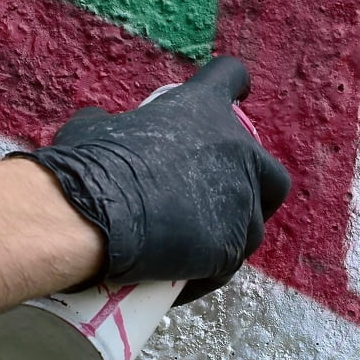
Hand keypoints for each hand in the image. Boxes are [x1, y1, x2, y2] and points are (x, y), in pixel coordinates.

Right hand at [11, 56, 289, 304]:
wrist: (90, 220)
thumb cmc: (88, 167)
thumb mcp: (90, 129)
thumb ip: (106, 122)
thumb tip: (99, 123)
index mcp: (202, 109)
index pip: (230, 78)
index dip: (229, 89)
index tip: (226, 100)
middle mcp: (236, 153)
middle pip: (270, 172)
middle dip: (253, 187)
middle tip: (216, 200)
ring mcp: (240, 205)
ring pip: (252, 225)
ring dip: (228, 236)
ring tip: (190, 249)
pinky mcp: (229, 250)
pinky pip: (224, 267)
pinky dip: (203, 274)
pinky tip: (176, 280)